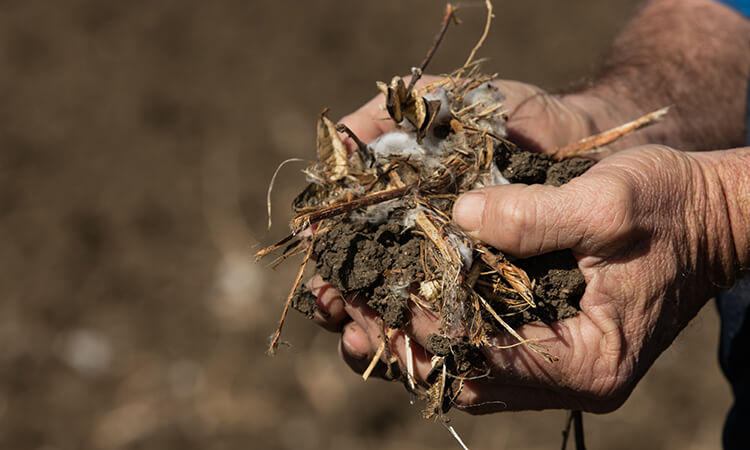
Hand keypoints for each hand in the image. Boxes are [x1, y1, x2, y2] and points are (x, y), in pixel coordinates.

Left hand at [310, 77, 664, 408]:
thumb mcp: (612, 203)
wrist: (709, 218)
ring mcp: (550, 367)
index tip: (380, 287)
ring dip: (400, 335)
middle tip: (339, 304)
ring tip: (344, 302)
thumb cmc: (672, 209)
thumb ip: (535, 216)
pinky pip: (470, 346)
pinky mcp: (539, 342)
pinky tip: (390, 293)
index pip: (489, 360)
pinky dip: (427, 323)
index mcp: (588, 365)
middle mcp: (564, 379)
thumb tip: (457, 217)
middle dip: (396, 339)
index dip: (428, 324)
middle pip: (460, 377)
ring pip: (456, 369)